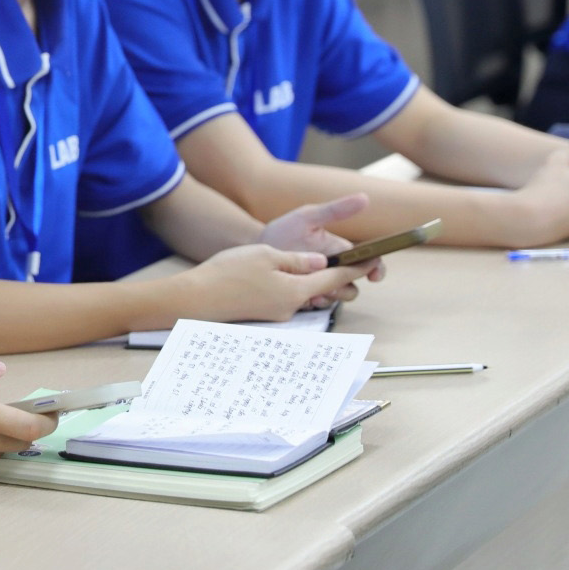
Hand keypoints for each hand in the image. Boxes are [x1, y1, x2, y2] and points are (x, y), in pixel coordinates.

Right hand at [180, 244, 373, 322]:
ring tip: (289, 260)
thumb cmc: (228, 273)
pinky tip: (268, 272)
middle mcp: (291, 307)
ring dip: (302, 278)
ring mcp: (276, 314)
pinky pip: (283, 297)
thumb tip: (319, 261)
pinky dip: (285, 284)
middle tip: (331, 254)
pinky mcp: (263, 314)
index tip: (373, 264)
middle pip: (319, 287)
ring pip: (300, 292)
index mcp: (296, 290)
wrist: (195, 299)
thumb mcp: (266, 255)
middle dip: (328, 273)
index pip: (335, 278)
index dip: (355, 269)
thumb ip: (296, 260)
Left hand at [260, 194, 385, 293]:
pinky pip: (318, 304)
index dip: (376, 270)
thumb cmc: (285, 230)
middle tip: (334, 283)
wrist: (258, 247)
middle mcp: (333, 270)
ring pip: (338, 297)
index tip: (374, 276)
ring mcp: (320, 283)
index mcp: (340, 251)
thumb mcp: (308, 217)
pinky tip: (305, 296)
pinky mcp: (305, 295)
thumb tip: (364, 198)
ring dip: (332, 296)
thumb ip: (335, 210)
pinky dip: (316, 302)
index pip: (368, 262)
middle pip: (353, 285)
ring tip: (317, 291)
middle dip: (348, 286)